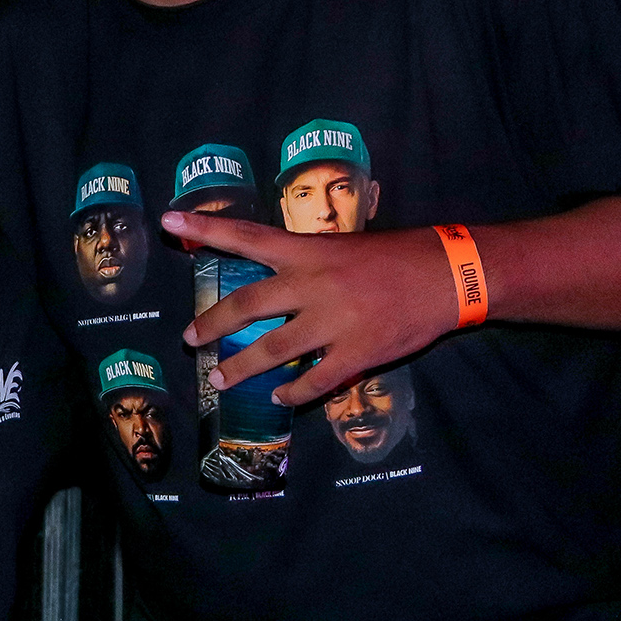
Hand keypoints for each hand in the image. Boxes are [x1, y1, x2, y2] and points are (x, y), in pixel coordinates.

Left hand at [167, 211, 454, 406]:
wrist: (451, 275)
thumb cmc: (396, 256)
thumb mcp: (343, 247)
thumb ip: (306, 264)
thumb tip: (272, 284)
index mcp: (308, 252)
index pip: (247, 237)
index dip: (205, 229)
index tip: (169, 223)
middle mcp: (313, 284)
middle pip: (247, 304)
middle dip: (212, 324)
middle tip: (190, 338)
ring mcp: (334, 321)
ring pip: (273, 350)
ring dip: (241, 367)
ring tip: (219, 379)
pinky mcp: (358, 352)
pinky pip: (315, 380)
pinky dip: (293, 392)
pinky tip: (279, 398)